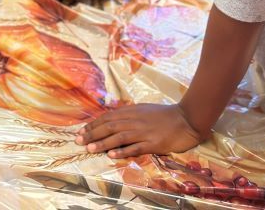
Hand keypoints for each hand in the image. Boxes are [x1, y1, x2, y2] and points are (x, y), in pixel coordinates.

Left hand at [75, 103, 203, 158]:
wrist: (186, 118)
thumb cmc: (164, 114)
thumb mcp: (142, 109)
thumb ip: (127, 113)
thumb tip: (111, 118)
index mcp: (131, 112)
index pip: (107, 118)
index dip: (93, 125)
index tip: (81, 132)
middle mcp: (135, 121)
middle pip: (109, 127)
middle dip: (92, 134)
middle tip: (78, 141)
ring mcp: (144, 132)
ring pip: (119, 137)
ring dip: (103, 143)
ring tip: (90, 149)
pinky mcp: (154, 143)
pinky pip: (136, 148)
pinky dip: (123, 151)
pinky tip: (112, 155)